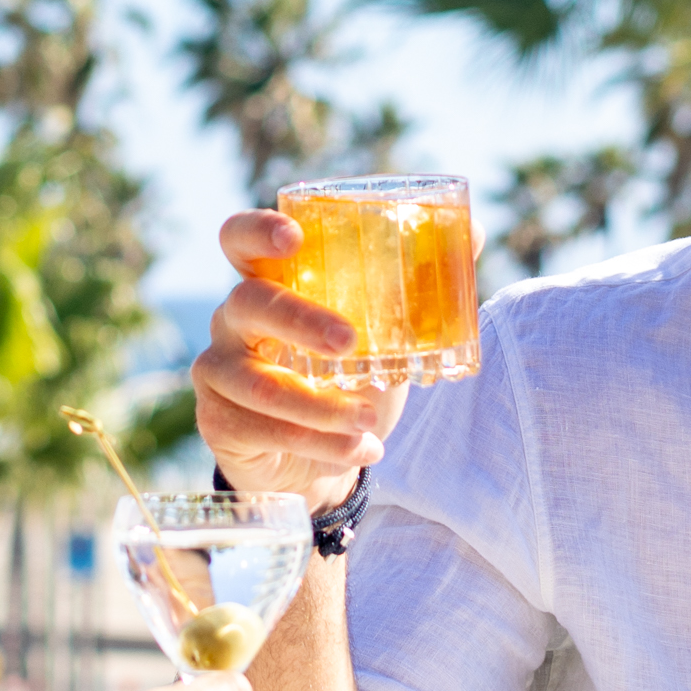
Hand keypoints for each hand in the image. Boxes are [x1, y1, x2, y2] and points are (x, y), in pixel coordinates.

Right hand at [193, 209, 406, 506]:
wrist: (322, 458)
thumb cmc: (351, 378)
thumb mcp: (387, 334)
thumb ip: (421, 285)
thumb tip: (472, 233)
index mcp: (269, 283)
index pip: (239, 240)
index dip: (257, 231)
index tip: (294, 239)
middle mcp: (233, 320)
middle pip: (248, 303)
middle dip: (299, 322)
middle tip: (349, 342)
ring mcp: (218, 371)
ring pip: (257, 383)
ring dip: (320, 406)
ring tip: (369, 422)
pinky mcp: (217, 421)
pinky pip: (262, 431)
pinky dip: (318, 445)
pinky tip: (357, 451)